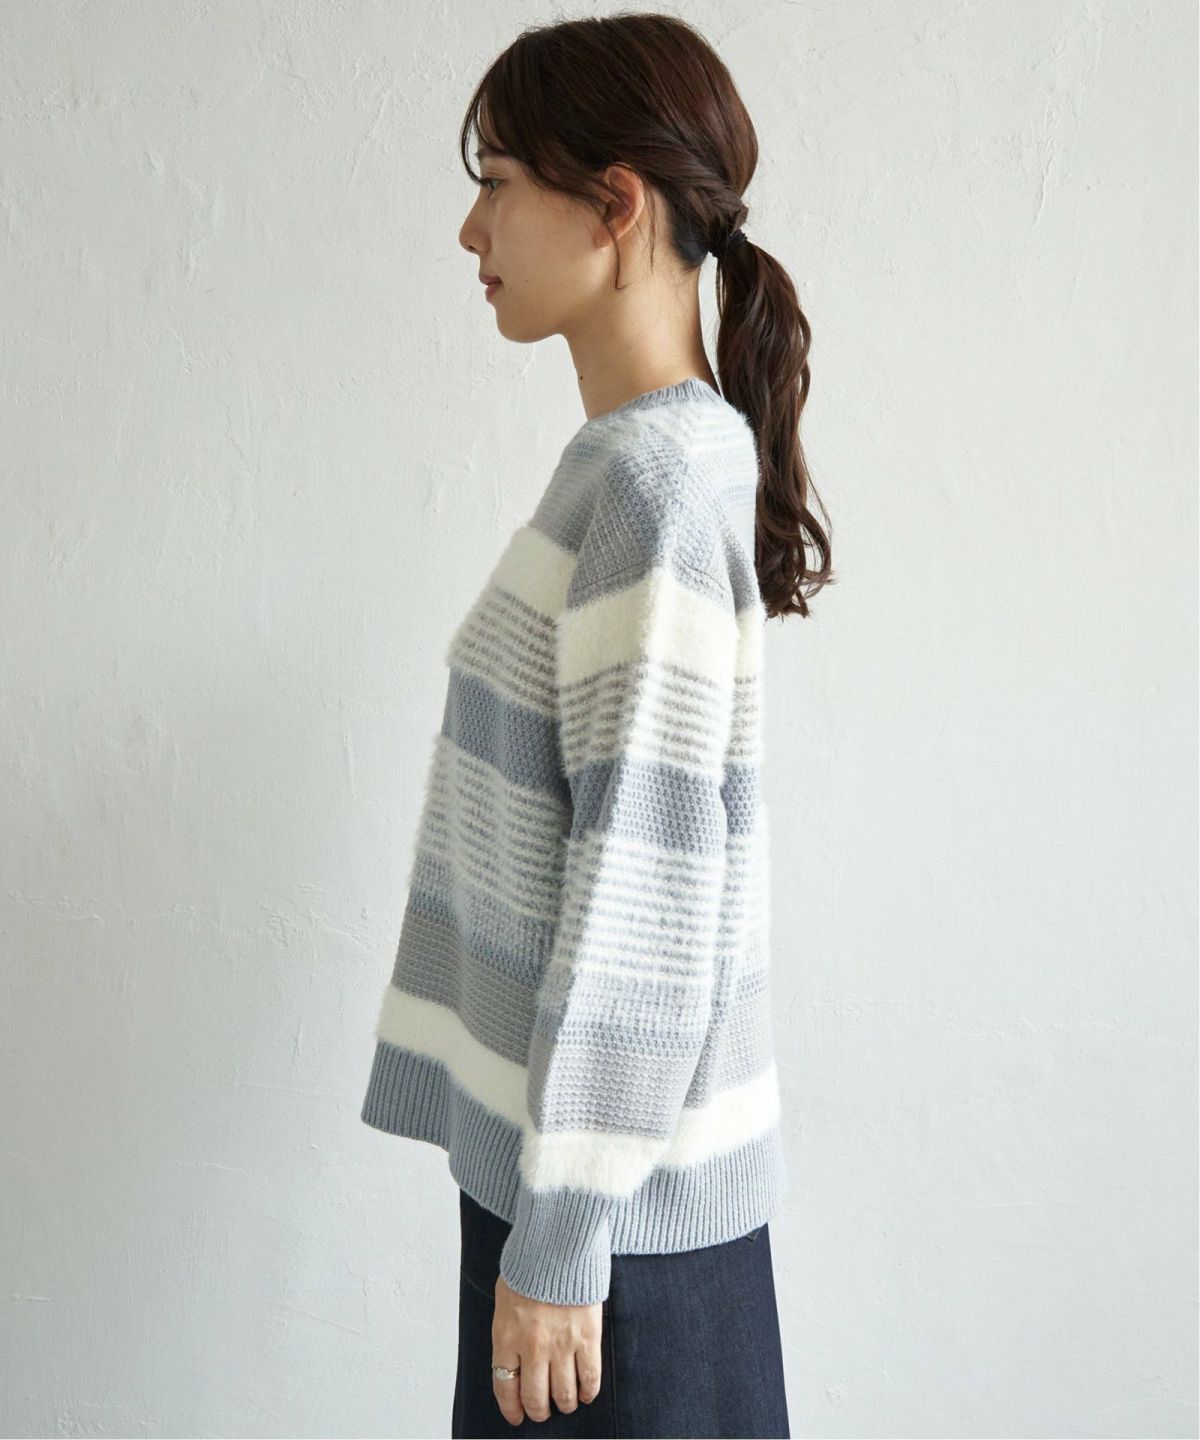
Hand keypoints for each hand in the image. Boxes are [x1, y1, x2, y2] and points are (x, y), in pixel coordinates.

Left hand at [491, 1272, 603, 1424]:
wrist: (557, 1243)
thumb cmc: (529, 1265)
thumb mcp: (505, 1299)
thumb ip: (508, 1331)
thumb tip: (512, 1356)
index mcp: (507, 1338)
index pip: (505, 1387)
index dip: (511, 1408)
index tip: (516, 1416)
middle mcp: (532, 1348)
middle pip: (536, 1398)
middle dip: (539, 1411)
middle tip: (542, 1412)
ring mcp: (562, 1344)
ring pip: (564, 1394)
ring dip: (565, 1404)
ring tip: (566, 1402)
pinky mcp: (588, 1337)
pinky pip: (590, 1377)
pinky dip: (589, 1392)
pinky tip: (587, 1394)